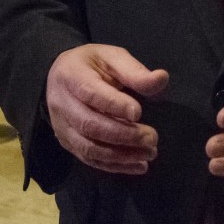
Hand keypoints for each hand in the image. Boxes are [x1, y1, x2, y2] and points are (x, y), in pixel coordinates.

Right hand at [46, 44, 168, 174]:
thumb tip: (162, 78)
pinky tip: (138, 165)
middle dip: (123, 134)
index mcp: (72, 76)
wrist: (61, 76)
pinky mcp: (68, 143)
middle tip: (152, 137)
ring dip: (121, 155)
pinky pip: (90, 159)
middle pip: (89, 124)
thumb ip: (135, 71)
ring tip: (150, 153)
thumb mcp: (113, 58)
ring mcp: (62, 127)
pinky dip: (115, 166)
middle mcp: (62, 104)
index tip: (138, 113)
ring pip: (89, 147)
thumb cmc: (92, 64)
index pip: (90, 93)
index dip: (114, 105)